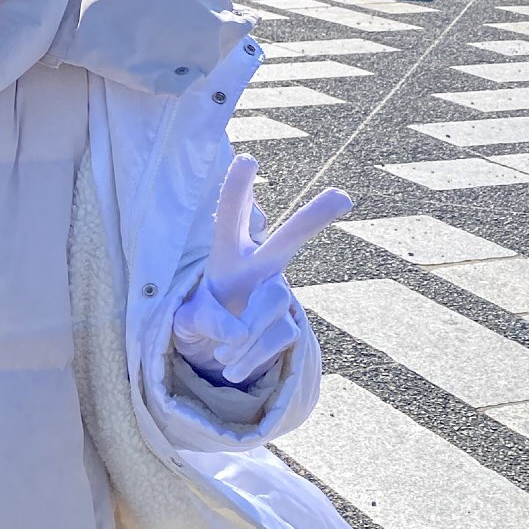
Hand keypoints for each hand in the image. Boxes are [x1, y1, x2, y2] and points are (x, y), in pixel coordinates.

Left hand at [172, 156, 350, 384]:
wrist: (219, 348)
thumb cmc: (202, 316)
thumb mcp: (186, 319)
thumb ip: (204, 321)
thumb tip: (233, 333)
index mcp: (228, 254)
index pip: (231, 218)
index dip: (237, 190)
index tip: (246, 159)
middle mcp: (260, 266)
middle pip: (288, 240)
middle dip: (312, 218)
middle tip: (342, 196)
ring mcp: (277, 294)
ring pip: (275, 302)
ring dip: (246, 332)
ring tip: (219, 354)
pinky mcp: (287, 323)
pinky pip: (278, 336)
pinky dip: (252, 355)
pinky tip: (231, 369)